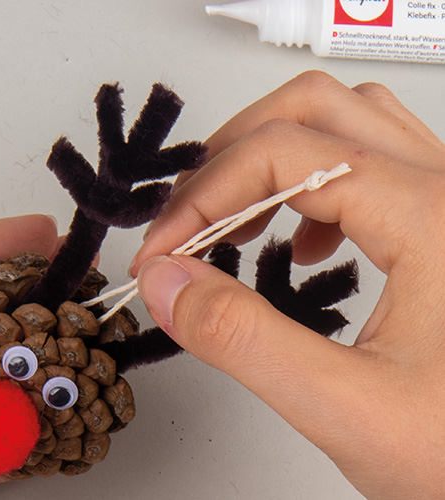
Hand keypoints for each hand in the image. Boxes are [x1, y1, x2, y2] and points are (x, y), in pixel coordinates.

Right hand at [131, 71, 444, 498]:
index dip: (204, 197)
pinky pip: (370, 162)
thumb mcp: (348, 407)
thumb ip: (244, 339)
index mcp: (431, 218)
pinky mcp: (441, 226)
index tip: (161, 252)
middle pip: (314, 109)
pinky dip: (311, 183)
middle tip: (186, 220)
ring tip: (233, 219)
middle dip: (230, 157)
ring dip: (272, 157)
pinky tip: (300, 242)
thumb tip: (168, 283)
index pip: (284, 155)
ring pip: (345, 122)